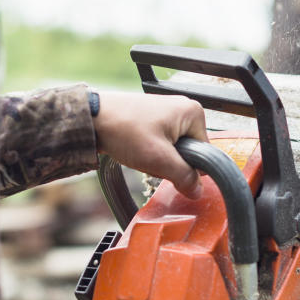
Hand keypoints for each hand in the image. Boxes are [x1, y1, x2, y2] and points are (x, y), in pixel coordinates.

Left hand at [93, 91, 207, 198]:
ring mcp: (168, 112)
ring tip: (141, 150)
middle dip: (171, 163)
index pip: (205, 154)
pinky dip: (151, 151)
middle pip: (190, 152)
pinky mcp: (154, 118)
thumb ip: (184, 177)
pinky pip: (162, 144)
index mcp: (193, 113)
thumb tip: (197, 191)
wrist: (93, 119)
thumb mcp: (159, 160)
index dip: (188, 167)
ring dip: (159, 159)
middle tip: (151, 158)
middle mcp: (184, 108)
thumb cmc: (124, 130)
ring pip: (174, 150)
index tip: (167, 165)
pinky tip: (136, 147)